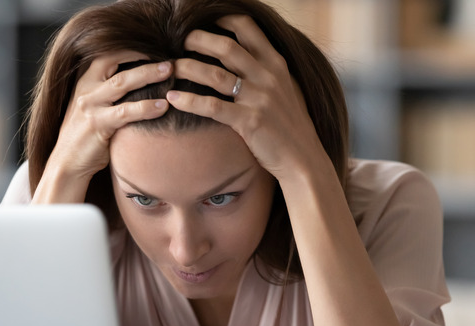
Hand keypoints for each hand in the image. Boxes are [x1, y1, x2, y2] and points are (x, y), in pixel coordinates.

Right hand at [33, 51, 171, 202]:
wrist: (66, 164)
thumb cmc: (85, 137)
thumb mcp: (93, 108)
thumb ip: (109, 94)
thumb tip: (140, 83)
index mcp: (84, 81)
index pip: (107, 54)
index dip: (130, 48)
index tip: (154, 48)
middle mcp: (85, 90)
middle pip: (115, 63)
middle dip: (144, 57)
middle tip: (169, 59)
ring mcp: (89, 106)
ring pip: (122, 83)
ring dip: (148, 75)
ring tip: (170, 73)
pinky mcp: (97, 125)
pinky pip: (125, 112)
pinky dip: (146, 107)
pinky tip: (163, 106)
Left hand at [167, 16, 327, 182]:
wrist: (303, 158)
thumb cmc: (291, 124)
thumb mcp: (287, 88)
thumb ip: (267, 70)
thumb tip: (247, 54)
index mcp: (276, 64)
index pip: (247, 28)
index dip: (223, 19)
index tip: (204, 20)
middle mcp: (268, 76)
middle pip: (226, 47)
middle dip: (198, 39)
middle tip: (180, 40)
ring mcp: (259, 99)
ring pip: (215, 75)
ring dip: (188, 67)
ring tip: (170, 67)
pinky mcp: (249, 122)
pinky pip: (212, 107)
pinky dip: (189, 101)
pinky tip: (173, 98)